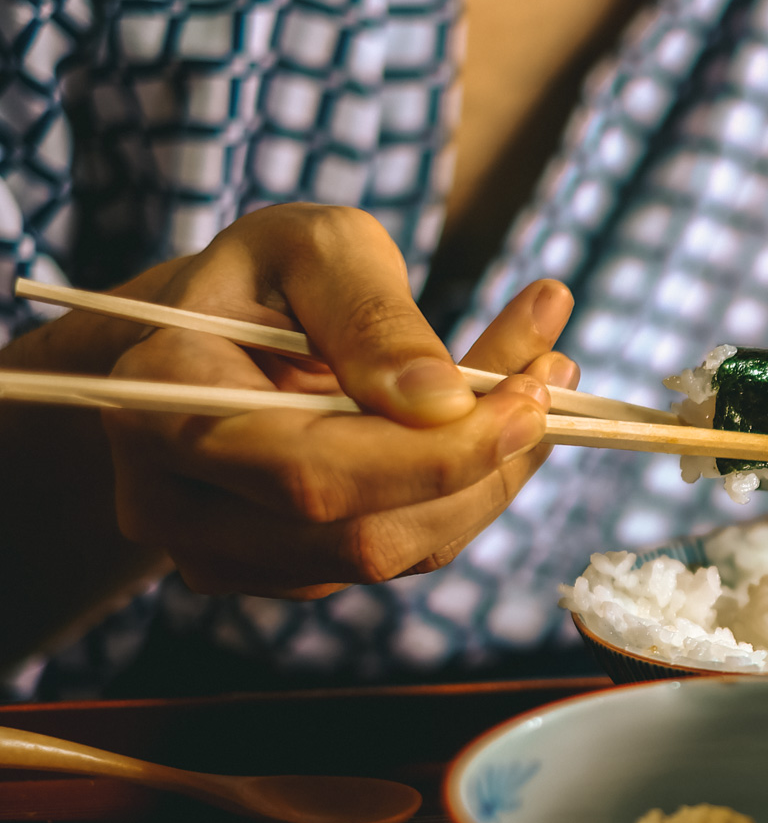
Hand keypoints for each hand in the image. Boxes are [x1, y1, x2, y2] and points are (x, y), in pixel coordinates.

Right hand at [102, 203, 577, 597]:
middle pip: (360, 534)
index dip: (435, 451)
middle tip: (554, 381)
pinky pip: (401, 551)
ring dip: (493, 476)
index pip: (311, 472)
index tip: (529, 391)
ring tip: (544, 382)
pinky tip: (503, 418)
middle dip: (481, 465)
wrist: (208, 336)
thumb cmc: (263, 279)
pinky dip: (470, 488)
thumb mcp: (315, 247)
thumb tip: (443, 403)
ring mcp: (224, 553)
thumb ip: (372, 316)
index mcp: (159, 403)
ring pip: (394, 553)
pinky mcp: (284, 575)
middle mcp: (175, 501)